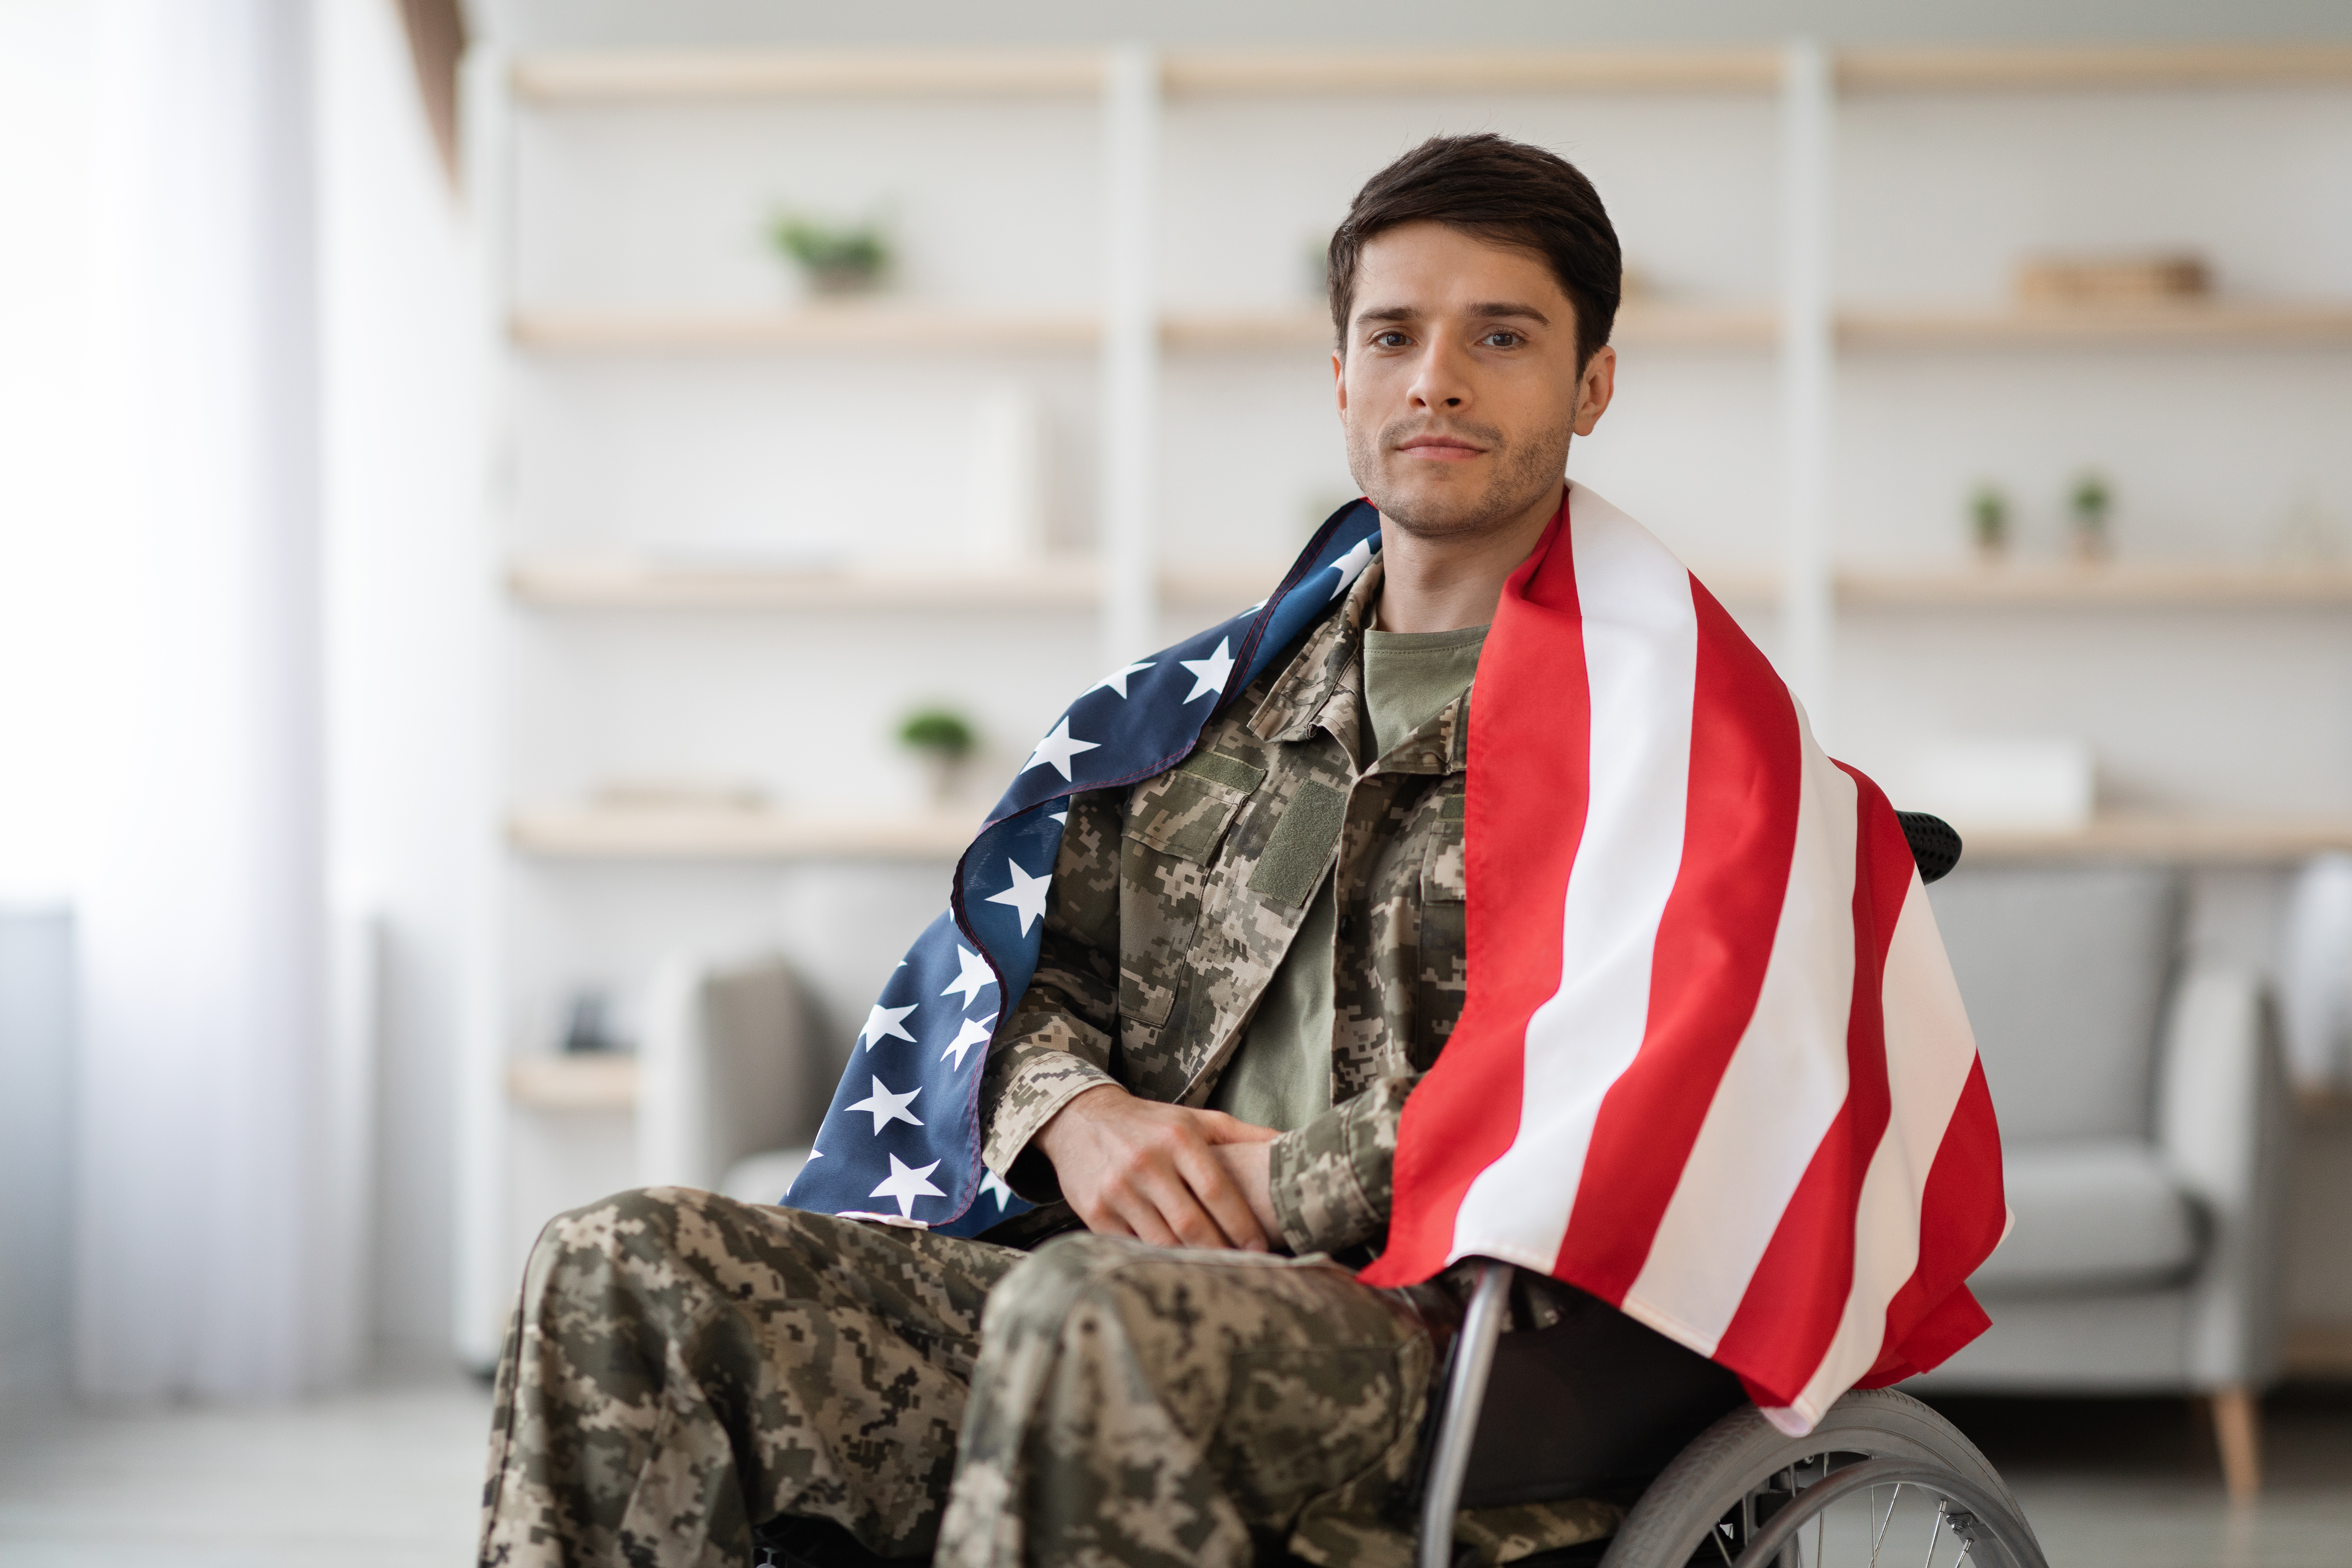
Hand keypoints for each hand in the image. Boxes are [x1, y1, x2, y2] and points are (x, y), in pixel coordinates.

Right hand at [1034, 1084, 1279, 1250]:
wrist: (1081, 1119)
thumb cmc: (1152, 1123)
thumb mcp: (1197, 1118)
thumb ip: (1244, 1134)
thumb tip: (1292, 1146)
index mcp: (1178, 1138)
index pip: (1217, 1190)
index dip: (1242, 1224)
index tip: (1261, 1248)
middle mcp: (1146, 1163)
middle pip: (1192, 1224)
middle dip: (1221, 1252)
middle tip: (1245, 1271)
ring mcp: (1118, 1189)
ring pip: (1162, 1242)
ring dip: (1191, 1263)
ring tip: (1216, 1277)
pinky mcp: (1095, 1212)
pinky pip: (1131, 1248)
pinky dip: (1156, 1262)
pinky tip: (1175, 1271)